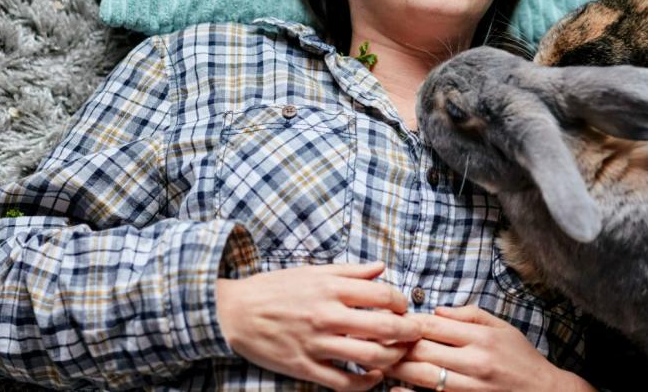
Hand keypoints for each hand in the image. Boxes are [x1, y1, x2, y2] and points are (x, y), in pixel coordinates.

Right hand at [215, 261, 422, 390]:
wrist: (234, 312)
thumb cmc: (274, 289)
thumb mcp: (312, 271)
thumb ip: (350, 271)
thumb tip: (381, 267)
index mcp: (330, 288)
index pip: (383, 296)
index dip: (402, 303)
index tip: (403, 307)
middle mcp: (327, 315)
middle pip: (384, 327)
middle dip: (408, 332)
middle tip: (414, 333)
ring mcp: (316, 343)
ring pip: (369, 357)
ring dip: (392, 358)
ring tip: (397, 355)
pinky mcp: (304, 366)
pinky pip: (343, 382)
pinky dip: (366, 383)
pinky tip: (374, 377)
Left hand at [382, 304, 591, 391]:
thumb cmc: (521, 358)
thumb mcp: (502, 327)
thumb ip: (469, 315)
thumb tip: (436, 311)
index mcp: (480, 338)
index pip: (433, 326)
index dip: (406, 322)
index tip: (389, 319)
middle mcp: (473, 362)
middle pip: (423, 350)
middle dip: (395, 344)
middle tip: (372, 338)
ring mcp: (469, 387)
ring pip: (423, 376)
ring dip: (397, 368)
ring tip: (379, 360)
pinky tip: (395, 391)